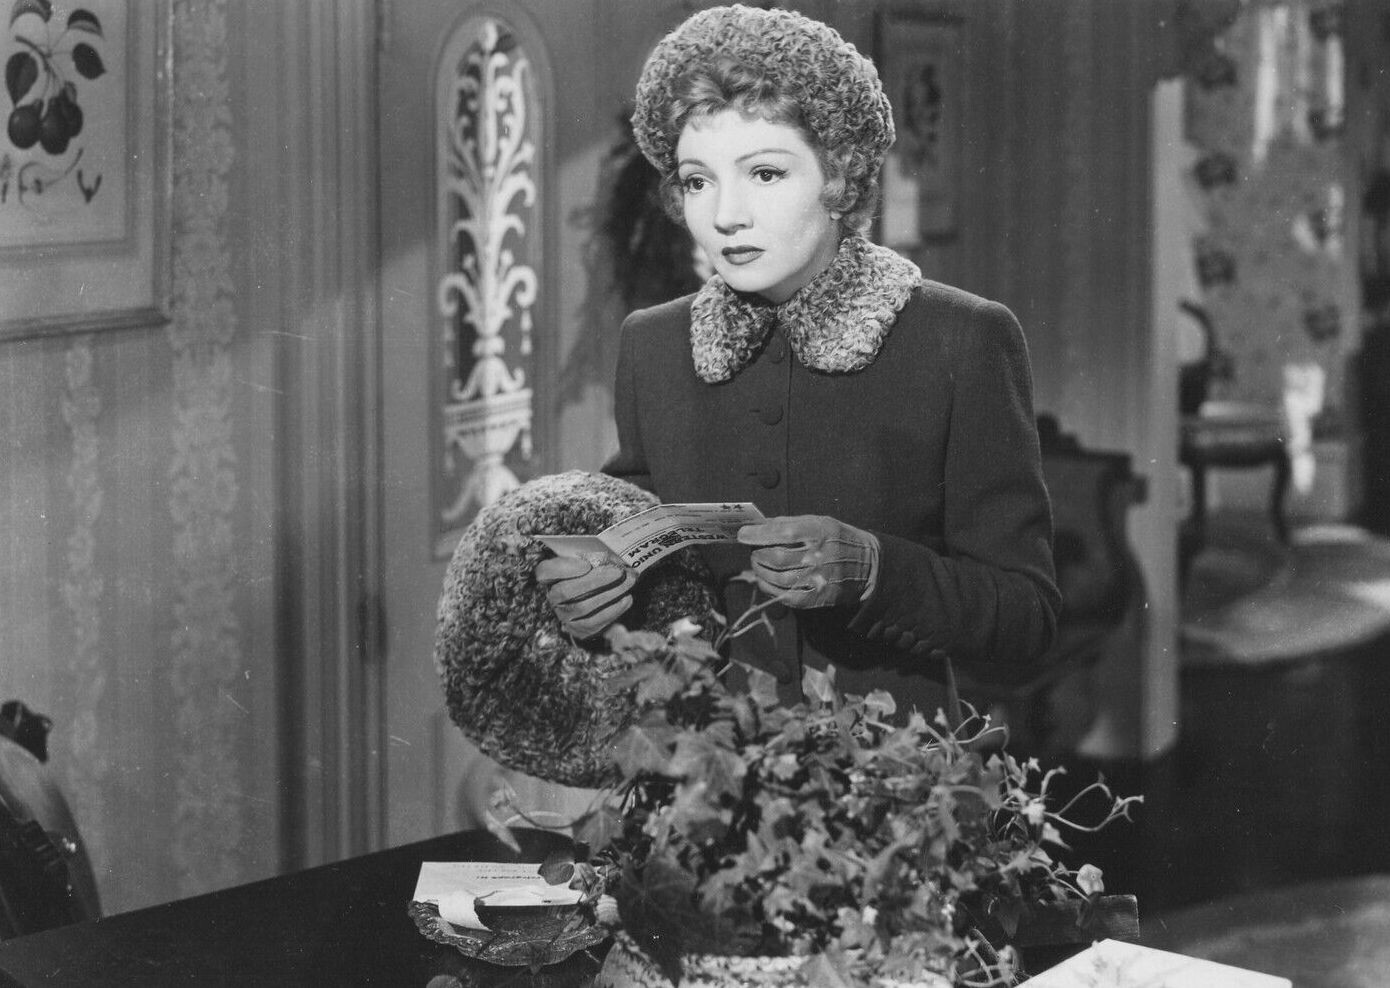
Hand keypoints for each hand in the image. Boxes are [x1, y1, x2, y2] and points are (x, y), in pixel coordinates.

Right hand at [535, 554, 636, 639]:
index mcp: (549, 576)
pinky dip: (613, 610)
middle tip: (618, 571)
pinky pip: (594, 623)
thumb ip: (593, 556)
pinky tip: (626, 599)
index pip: (545, 572)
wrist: (598, 594)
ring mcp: (564, 616)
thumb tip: (609, 557)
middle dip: (596, 580)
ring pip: (582, 607)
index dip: (564, 568)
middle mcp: (552, 598)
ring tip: (628, 582)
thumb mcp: (590, 559)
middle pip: (566, 591)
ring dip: (609, 594)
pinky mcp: (579, 630)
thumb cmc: (594, 571)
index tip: (586, 564)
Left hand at [737, 515, 879, 608]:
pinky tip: (765, 582)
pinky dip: (770, 589)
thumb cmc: (839, 539)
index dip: (758, 534)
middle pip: (777, 557)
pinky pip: (787, 597)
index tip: (743, 534)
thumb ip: (790, 523)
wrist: (869, 565)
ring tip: (758, 565)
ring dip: (760, 572)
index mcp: (820, 531)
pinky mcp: (819, 597)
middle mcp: (820, 555)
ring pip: (778, 578)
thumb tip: (757, 525)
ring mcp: (819, 579)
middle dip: (757, 554)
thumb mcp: (820, 522)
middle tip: (753, 552)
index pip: (783, 532)